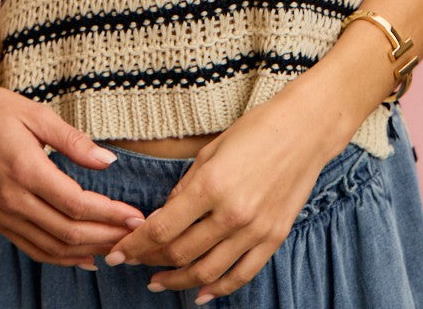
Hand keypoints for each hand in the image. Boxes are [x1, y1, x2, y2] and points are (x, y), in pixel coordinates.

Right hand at [0, 77, 146, 268]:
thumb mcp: (37, 114)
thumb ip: (74, 141)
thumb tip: (109, 161)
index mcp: (25, 169)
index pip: (76, 204)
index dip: (110, 214)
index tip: (136, 216)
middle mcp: (12, 199)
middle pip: (67, 232)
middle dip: (106, 236)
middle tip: (135, 236)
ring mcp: (2, 214)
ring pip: (51, 247)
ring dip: (87, 251)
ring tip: (117, 247)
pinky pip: (32, 248)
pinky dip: (60, 258)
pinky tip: (84, 257)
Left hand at [104, 89, 332, 300]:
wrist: (304, 130)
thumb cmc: (255, 130)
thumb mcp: (210, 151)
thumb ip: (186, 188)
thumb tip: (164, 216)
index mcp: (211, 185)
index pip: (162, 228)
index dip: (135, 245)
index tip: (118, 252)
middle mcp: (232, 213)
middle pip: (180, 253)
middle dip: (150, 261)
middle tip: (134, 261)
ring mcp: (255, 230)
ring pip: (207, 272)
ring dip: (178, 281)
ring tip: (158, 281)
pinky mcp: (274, 238)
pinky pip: (241, 275)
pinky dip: (218, 290)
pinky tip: (200, 294)